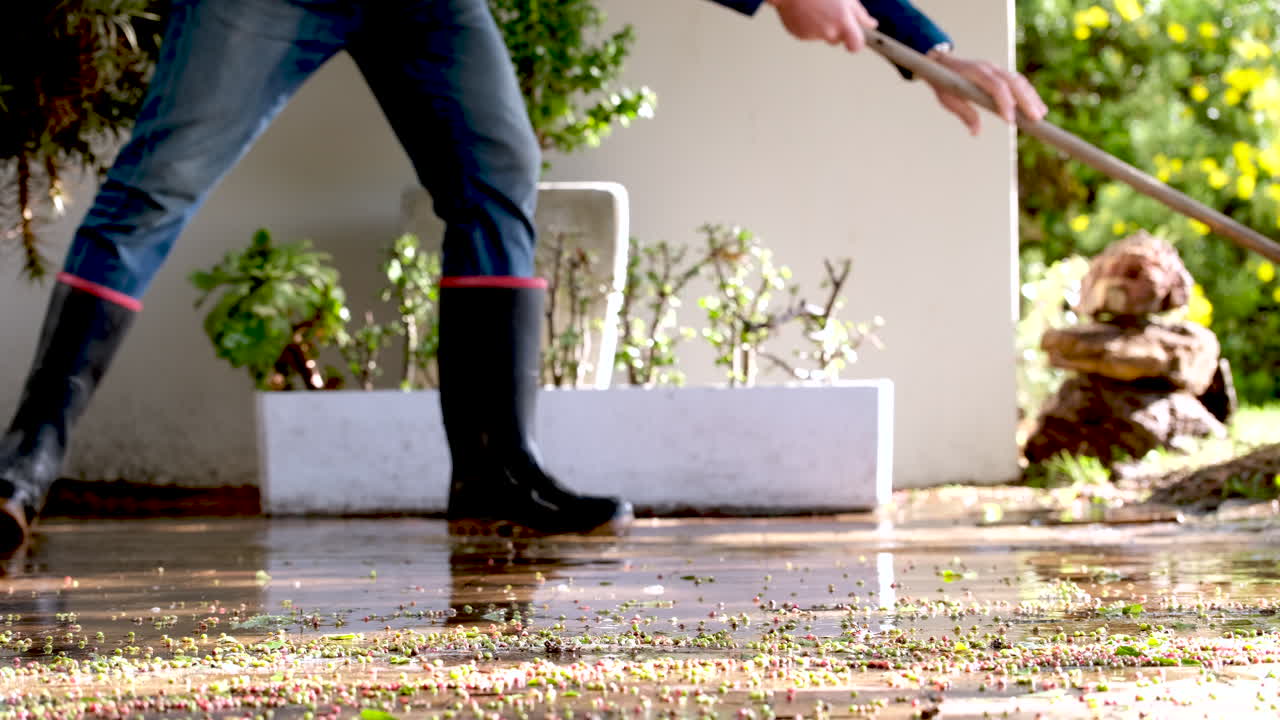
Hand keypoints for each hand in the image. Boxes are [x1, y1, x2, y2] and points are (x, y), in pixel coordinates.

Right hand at [766, 0, 878, 52]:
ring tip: (816, 8)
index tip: (854, 40)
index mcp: (843, 22)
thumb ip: (860, 14)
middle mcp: (828, 32)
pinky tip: (806, 12)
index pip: (856, 46)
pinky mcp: (799, 35)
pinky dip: (808, 25)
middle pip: (837, 39)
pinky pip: (808, 34)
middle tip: (829, 12)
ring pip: (822, 35)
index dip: (856, 44)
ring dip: (821, 26)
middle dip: (836, 29)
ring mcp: (813, 35)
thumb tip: (871, 24)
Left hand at [925, 49, 1048, 135]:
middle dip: (1025, 101)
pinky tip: (1038, 106)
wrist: (941, 62)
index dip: (1004, 103)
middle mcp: (989, 68)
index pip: (995, 86)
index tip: (1010, 121)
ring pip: (1018, 81)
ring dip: (1031, 98)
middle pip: (1012, 82)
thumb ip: (964, 113)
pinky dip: (1029, 94)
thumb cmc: (943, 83)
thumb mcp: (947, 99)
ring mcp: (996, 69)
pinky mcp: (1001, 73)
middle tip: (1035, 119)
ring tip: (1041, 115)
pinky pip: (1018, 82)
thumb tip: (976, 132)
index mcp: (974, 72)